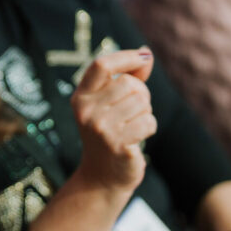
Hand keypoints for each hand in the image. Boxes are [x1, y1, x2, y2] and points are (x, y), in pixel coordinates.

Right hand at [70, 49, 156, 189]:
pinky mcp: (117, 144)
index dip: (126, 57)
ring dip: (146, 112)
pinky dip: (149, 127)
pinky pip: (148, 122)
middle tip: (134, 112)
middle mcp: (86, 111)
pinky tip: (137, 138)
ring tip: (133, 126)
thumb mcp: (112, 103)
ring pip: (141, 102)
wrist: (103, 177)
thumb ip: (128, 77)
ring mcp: (100, 129)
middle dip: (142, 95)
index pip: (101, 65)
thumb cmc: (111, 133)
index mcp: (81, 97)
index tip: (145, 57)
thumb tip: (146, 53)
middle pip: (129, 84)